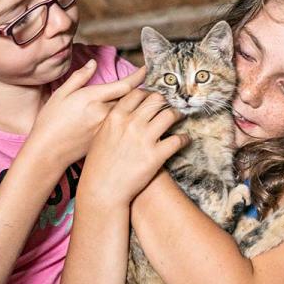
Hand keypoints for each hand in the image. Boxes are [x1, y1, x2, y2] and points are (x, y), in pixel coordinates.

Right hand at [28, 61, 146, 167]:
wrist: (47, 152)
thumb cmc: (50, 123)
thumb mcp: (61, 95)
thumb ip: (79, 78)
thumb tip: (93, 64)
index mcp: (91, 98)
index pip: (123, 85)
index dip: (138, 76)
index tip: (146, 70)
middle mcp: (102, 114)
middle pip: (132, 101)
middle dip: (143, 94)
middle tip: (152, 88)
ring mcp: (106, 130)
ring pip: (131, 116)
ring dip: (140, 109)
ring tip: (148, 103)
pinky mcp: (106, 142)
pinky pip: (124, 130)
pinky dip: (132, 123)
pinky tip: (135, 122)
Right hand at [80, 88, 190, 209]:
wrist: (102, 189)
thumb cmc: (98, 165)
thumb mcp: (99, 136)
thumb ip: (113, 121)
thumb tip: (126, 112)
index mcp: (116, 116)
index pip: (137, 94)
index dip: (148, 95)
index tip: (152, 100)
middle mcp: (131, 123)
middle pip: (156, 100)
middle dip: (164, 103)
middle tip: (167, 108)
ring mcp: (144, 138)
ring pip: (170, 115)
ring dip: (177, 115)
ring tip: (179, 119)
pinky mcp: (156, 156)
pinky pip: (178, 140)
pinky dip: (184, 139)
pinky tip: (184, 140)